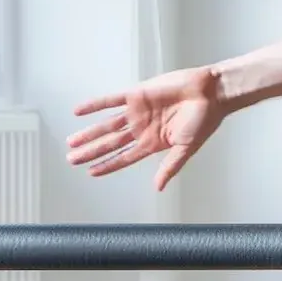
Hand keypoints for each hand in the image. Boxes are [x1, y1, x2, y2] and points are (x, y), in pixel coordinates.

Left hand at [67, 67, 231, 188]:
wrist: (211, 93)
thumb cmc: (204, 120)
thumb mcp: (187, 148)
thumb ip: (170, 166)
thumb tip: (158, 187)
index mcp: (153, 143)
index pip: (124, 157)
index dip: (108, 165)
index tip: (91, 172)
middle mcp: (142, 128)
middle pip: (111, 143)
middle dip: (91, 152)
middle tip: (71, 159)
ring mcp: (138, 112)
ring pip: (107, 125)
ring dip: (89, 133)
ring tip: (71, 142)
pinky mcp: (137, 95)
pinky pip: (111, 100)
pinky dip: (94, 105)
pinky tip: (79, 111)